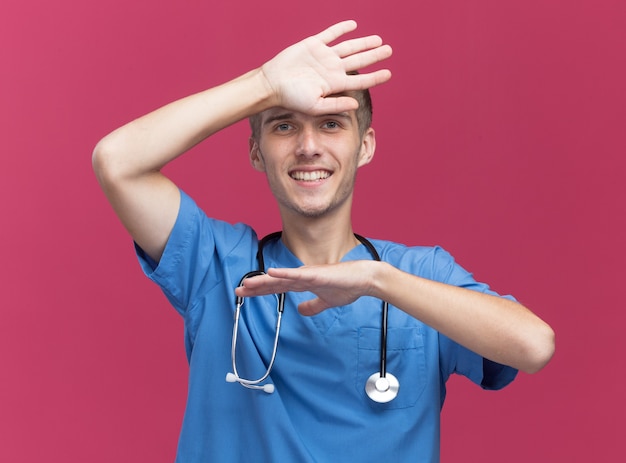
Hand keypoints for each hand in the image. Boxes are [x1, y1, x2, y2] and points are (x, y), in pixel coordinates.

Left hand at [235, 260, 380, 315]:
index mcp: (303, 283)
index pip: (277, 287)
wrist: (364, 280)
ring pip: (281, 278)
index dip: (260, 290)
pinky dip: (284, 274)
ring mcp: (308, 274)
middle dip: (256, 287)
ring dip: (264, 280)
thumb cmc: (348, 287)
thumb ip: (313, 306)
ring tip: (247, 283)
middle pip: (274, 282)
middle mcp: (302, 277)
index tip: (244, 293)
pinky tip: (272, 273)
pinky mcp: (317, 274)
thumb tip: (301, 310)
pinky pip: (298, 275)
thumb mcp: (326, 302)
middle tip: (237, 291)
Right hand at [260, 20, 392, 115]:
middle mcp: (332, 69)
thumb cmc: (291, 98)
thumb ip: (336, 105)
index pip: (360, 81)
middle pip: (358, 61)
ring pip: (349, 47)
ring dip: (363, 43)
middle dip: (374, 56)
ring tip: (378, 40)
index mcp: (334, 84)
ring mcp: (324, 56)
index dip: (375, 77)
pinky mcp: (313, 44)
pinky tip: (353, 25)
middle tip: (389, 50)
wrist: (272, 83)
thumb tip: (356, 104)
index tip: (389, 74)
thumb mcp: (315, 106)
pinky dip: (342, 29)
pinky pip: (331, 34)